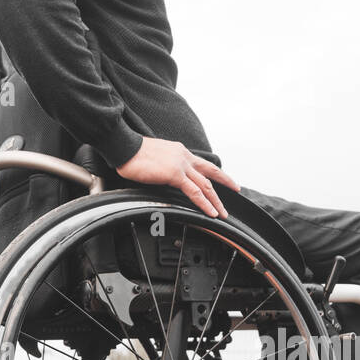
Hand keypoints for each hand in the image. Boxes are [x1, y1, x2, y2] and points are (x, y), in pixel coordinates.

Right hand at [116, 137, 239, 217]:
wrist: (124, 147)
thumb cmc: (133, 154)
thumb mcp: (155, 158)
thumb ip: (166, 166)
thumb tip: (166, 176)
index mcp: (180, 151)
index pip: (202, 164)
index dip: (215, 172)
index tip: (223, 179)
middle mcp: (184, 156)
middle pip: (210, 172)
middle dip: (225, 183)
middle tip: (236, 190)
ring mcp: (181, 164)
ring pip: (205, 185)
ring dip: (216, 200)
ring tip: (223, 212)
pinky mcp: (175, 174)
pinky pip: (194, 192)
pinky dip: (204, 203)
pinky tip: (211, 212)